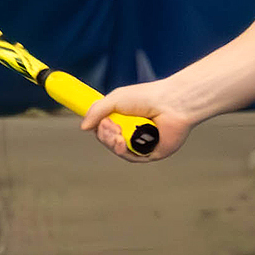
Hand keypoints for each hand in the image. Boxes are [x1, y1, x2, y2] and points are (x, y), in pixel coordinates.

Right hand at [80, 80, 199, 162]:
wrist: (171, 104)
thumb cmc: (147, 97)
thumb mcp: (116, 99)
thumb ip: (97, 110)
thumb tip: (83, 127)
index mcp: (125, 117)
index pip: (104, 128)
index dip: (99, 127)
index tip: (97, 122)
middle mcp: (132, 130)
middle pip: (109, 140)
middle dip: (105, 135)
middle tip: (111, 126)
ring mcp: (141, 142)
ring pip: (118, 150)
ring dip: (112, 142)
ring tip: (118, 133)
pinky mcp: (151, 152)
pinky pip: (132, 157)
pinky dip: (124, 151)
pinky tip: (122, 142)